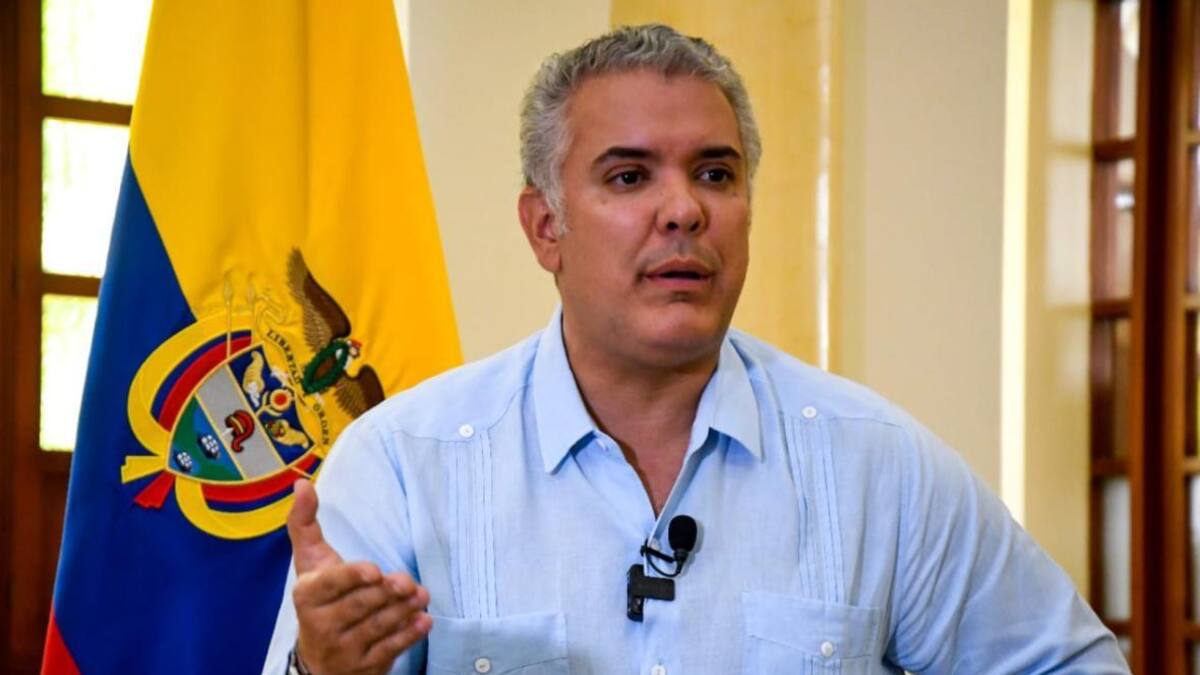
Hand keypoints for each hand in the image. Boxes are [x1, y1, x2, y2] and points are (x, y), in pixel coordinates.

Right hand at [288, 479, 432, 674]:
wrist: (318, 657)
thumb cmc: (320, 596)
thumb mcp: (309, 561)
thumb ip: (305, 523)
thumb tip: (302, 482)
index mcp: (307, 595)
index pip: (331, 585)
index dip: (353, 578)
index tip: (375, 570)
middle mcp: (321, 625)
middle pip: (359, 605)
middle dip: (386, 593)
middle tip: (408, 582)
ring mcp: (342, 649)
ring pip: (376, 628)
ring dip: (402, 611)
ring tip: (421, 596)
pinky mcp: (364, 666)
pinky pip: (388, 650)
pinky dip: (408, 636)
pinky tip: (424, 621)